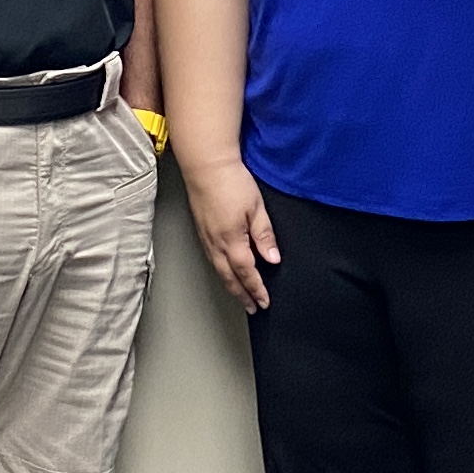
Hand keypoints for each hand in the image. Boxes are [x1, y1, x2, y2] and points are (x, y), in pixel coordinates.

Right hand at [183, 155, 283, 313]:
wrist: (206, 165)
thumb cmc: (230, 181)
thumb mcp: (256, 208)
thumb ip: (264, 236)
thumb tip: (272, 259)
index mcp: (232, 241)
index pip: (247, 273)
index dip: (256, 290)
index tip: (264, 302)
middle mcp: (216, 243)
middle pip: (230, 278)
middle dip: (242, 295)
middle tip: (251, 307)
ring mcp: (206, 237)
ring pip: (218, 270)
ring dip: (230, 285)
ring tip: (239, 295)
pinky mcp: (201, 229)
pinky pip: (211, 259)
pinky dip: (220, 271)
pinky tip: (224, 270)